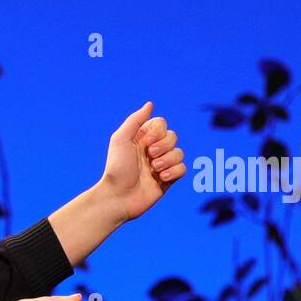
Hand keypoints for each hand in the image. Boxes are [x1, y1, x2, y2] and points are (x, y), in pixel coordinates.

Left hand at [98, 102, 186, 221]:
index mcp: (142, 138)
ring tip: (154, 171)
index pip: (162, 124)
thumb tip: (150, 104)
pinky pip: (183, 169)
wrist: (119, 197)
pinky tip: (160, 179)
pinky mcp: (168, 180)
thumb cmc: (117, 168)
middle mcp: (152, 150)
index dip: (158, 131)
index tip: (146, 142)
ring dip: (168, 161)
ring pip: (179, 153)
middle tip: (149, 157)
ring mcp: (161, 165)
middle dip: (164, 146)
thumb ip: (135, 119)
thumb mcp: (121, 138)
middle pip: (173, 136)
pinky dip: (174, 172)